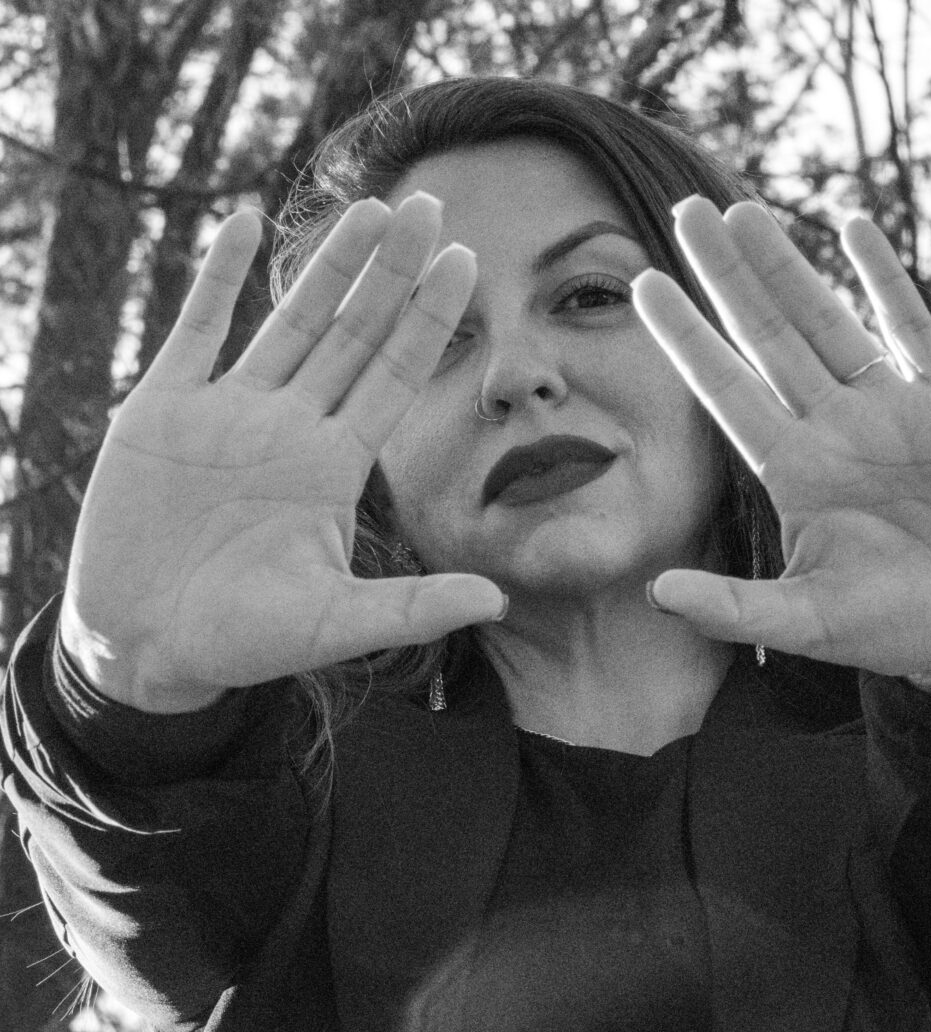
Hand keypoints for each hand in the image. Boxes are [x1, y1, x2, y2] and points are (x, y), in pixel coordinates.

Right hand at [60, 193, 504, 712]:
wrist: (148, 643)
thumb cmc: (244, 639)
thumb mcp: (334, 623)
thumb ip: (413, 609)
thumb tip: (499, 603)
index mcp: (333, 466)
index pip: (394, 376)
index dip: (428, 320)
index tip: (466, 261)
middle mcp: (290, 427)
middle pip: (353, 333)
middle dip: (392, 273)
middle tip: (431, 206)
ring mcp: (228, 413)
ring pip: (287, 322)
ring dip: (326, 265)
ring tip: (368, 207)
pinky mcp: (162, 412)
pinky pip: (194, 330)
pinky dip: (213, 278)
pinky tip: (241, 223)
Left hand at [634, 198, 930, 693]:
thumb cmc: (893, 630)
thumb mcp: (808, 622)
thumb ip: (737, 607)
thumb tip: (655, 595)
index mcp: (793, 470)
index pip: (725, 388)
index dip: (685, 336)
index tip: (642, 285)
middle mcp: (831, 428)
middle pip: (768, 336)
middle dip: (727, 276)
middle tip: (685, 211)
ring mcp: (891, 410)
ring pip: (830, 320)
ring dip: (789, 266)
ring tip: (744, 211)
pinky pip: (915, 328)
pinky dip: (887, 280)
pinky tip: (853, 229)